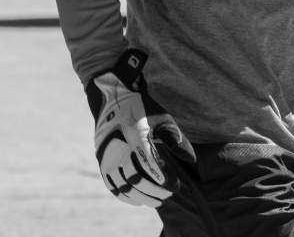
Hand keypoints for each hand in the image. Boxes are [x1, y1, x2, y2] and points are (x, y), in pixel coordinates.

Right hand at [85, 49, 195, 206]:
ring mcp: (107, 153)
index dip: (163, 179)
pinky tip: (137, 199)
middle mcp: (118, 146)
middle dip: (155, 190)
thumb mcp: (163, 118)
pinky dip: (124, 194)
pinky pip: (111, 183)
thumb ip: (177, 139)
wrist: (113, 94)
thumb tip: (192, 161)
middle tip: (169, 194)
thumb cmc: (142, 107)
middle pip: (136, 178)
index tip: (175, 186)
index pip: (149, 165)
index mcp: (135, 134)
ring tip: (157, 199)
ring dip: (141, 195)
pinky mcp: (101, 158)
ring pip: (123, 184)